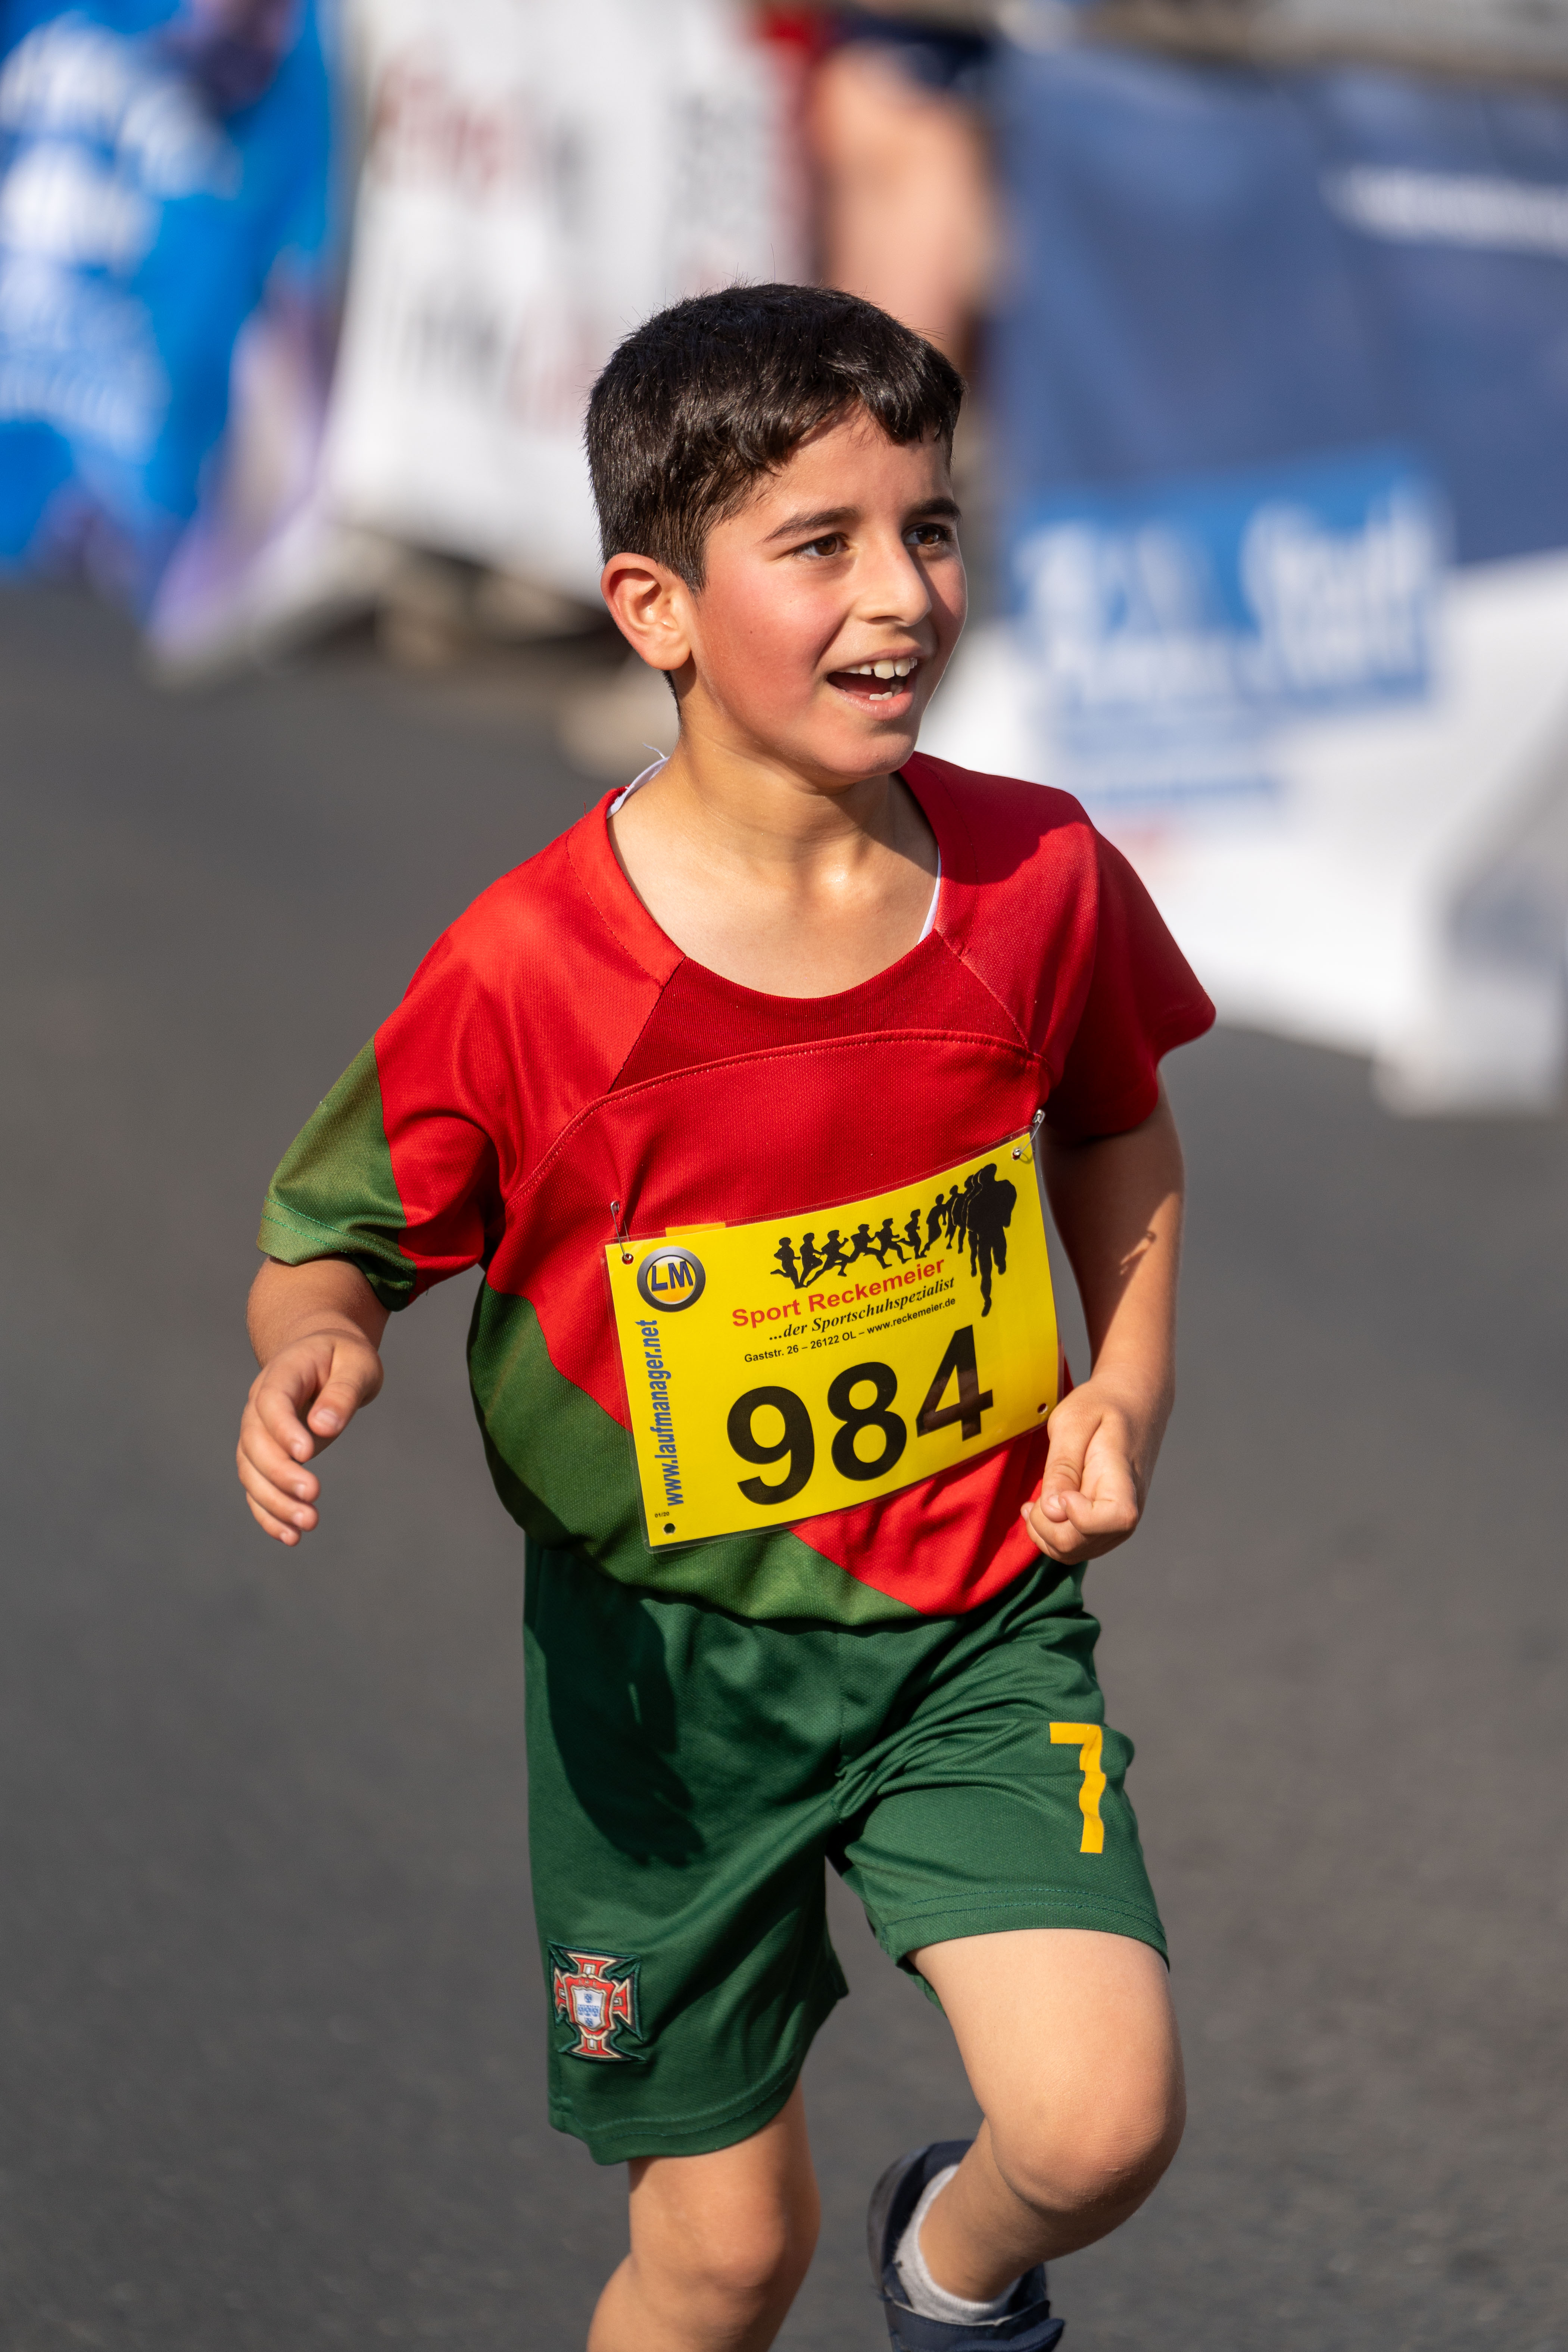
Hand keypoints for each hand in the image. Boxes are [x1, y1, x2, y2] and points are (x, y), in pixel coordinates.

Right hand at [236, 1327, 382, 1545]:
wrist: (322, 1356)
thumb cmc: (343, 1358)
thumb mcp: (356, 1364)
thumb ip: (342, 1392)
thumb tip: (324, 1427)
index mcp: (281, 1374)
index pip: (272, 1402)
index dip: (283, 1429)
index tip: (307, 1454)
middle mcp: (260, 1405)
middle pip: (255, 1443)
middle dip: (280, 1474)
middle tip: (313, 1495)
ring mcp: (258, 1432)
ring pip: (251, 1471)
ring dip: (273, 1501)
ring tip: (307, 1525)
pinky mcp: (265, 1456)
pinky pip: (256, 1487)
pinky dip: (268, 1513)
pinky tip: (290, 1536)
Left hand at [1020, 1378, 1156, 1566]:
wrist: (1132, 1403)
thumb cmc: (1101, 1406)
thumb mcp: (1072, 1422)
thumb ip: (1062, 1467)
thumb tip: (1052, 1510)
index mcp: (1124, 1480)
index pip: (1114, 1520)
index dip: (1079, 1516)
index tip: (1062, 1492)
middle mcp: (1128, 1510)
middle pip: (1081, 1544)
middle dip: (1045, 1528)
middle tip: (1032, 1500)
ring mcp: (1118, 1523)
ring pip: (1074, 1552)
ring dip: (1044, 1534)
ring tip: (1032, 1505)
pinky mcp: (1106, 1526)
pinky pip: (1076, 1547)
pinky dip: (1051, 1536)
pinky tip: (1042, 1511)